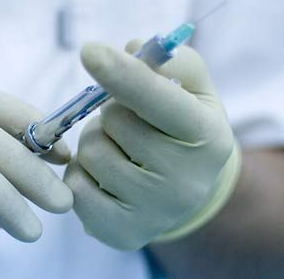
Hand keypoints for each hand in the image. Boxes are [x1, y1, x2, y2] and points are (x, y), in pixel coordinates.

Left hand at [64, 40, 240, 249]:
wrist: (185, 191)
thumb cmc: (184, 131)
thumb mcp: (195, 92)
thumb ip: (172, 63)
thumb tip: (132, 49)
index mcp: (208, 137)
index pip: (158, 100)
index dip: (123, 74)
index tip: (89, 50)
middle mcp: (186, 181)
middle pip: (114, 121)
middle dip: (112, 112)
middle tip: (130, 123)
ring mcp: (154, 213)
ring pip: (91, 153)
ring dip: (95, 141)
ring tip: (120, 149)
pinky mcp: (123, 234)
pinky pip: (75, 188)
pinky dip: (82, 174)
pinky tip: (107, 177)